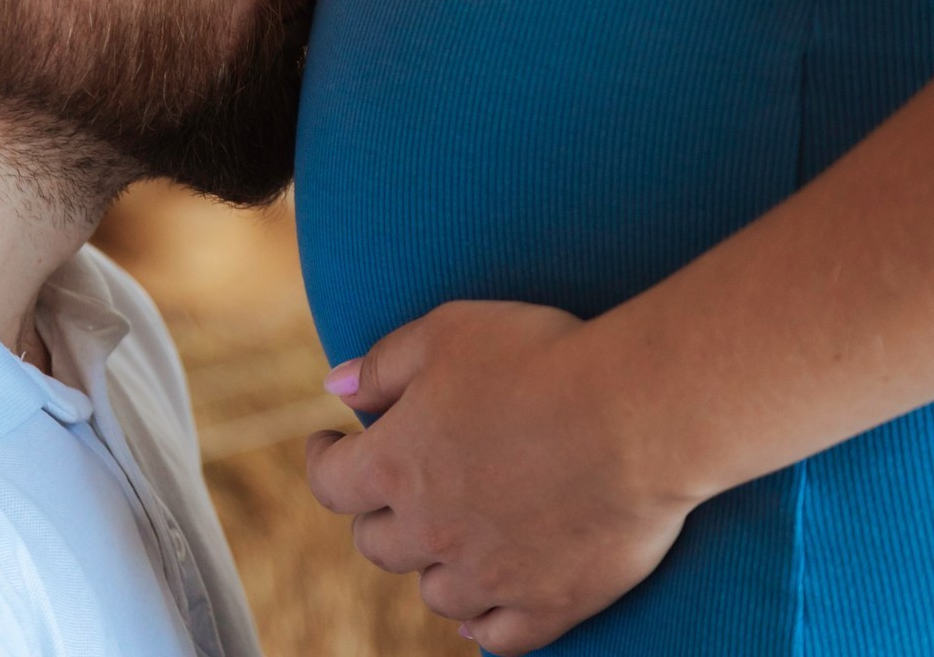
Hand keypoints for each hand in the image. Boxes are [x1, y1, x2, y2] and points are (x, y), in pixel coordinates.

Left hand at [305, 301, 694, 654]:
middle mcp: (430, 529)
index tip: (329, 443)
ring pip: (434, 592)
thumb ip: (383, 364)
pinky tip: (480, 613)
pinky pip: (499, 638)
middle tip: (392, 488)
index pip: (330, 481)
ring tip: (442, 541)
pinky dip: (483, 625)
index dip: (323, 460)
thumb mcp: (446, 333)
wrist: (635, 413)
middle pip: (377, 543)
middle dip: (376, 511)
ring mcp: (488, 575)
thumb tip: (336, 385)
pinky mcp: (548, 604)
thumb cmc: (538, 358)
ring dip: (430, 566)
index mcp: (395, 462)